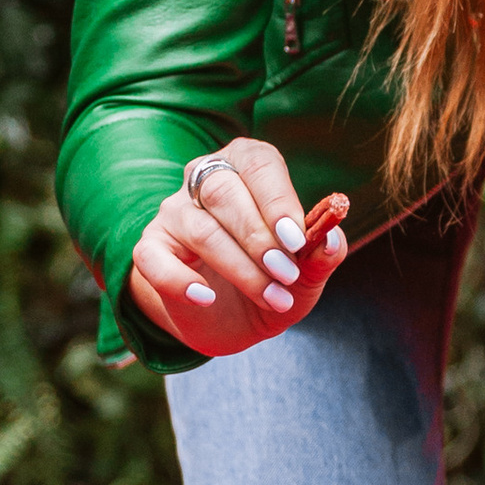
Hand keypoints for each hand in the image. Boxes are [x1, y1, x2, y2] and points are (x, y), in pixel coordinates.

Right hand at [127, 141, 349, 353]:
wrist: (230, 320)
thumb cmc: (271, 280)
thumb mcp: (305, 276)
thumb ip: (321, 256)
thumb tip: (333, 238)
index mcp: (247, 166)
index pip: (258, 163)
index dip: (278, 200)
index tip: (296, 239)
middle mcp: (204, 180)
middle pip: (223, 191)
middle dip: (258, 236)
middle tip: (286, 273)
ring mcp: (174, 213)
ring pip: (199, 229)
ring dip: (238, 267)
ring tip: (271, 297)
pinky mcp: (151, 248)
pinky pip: (153, 259)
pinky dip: (179, 281)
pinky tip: (205, 298)